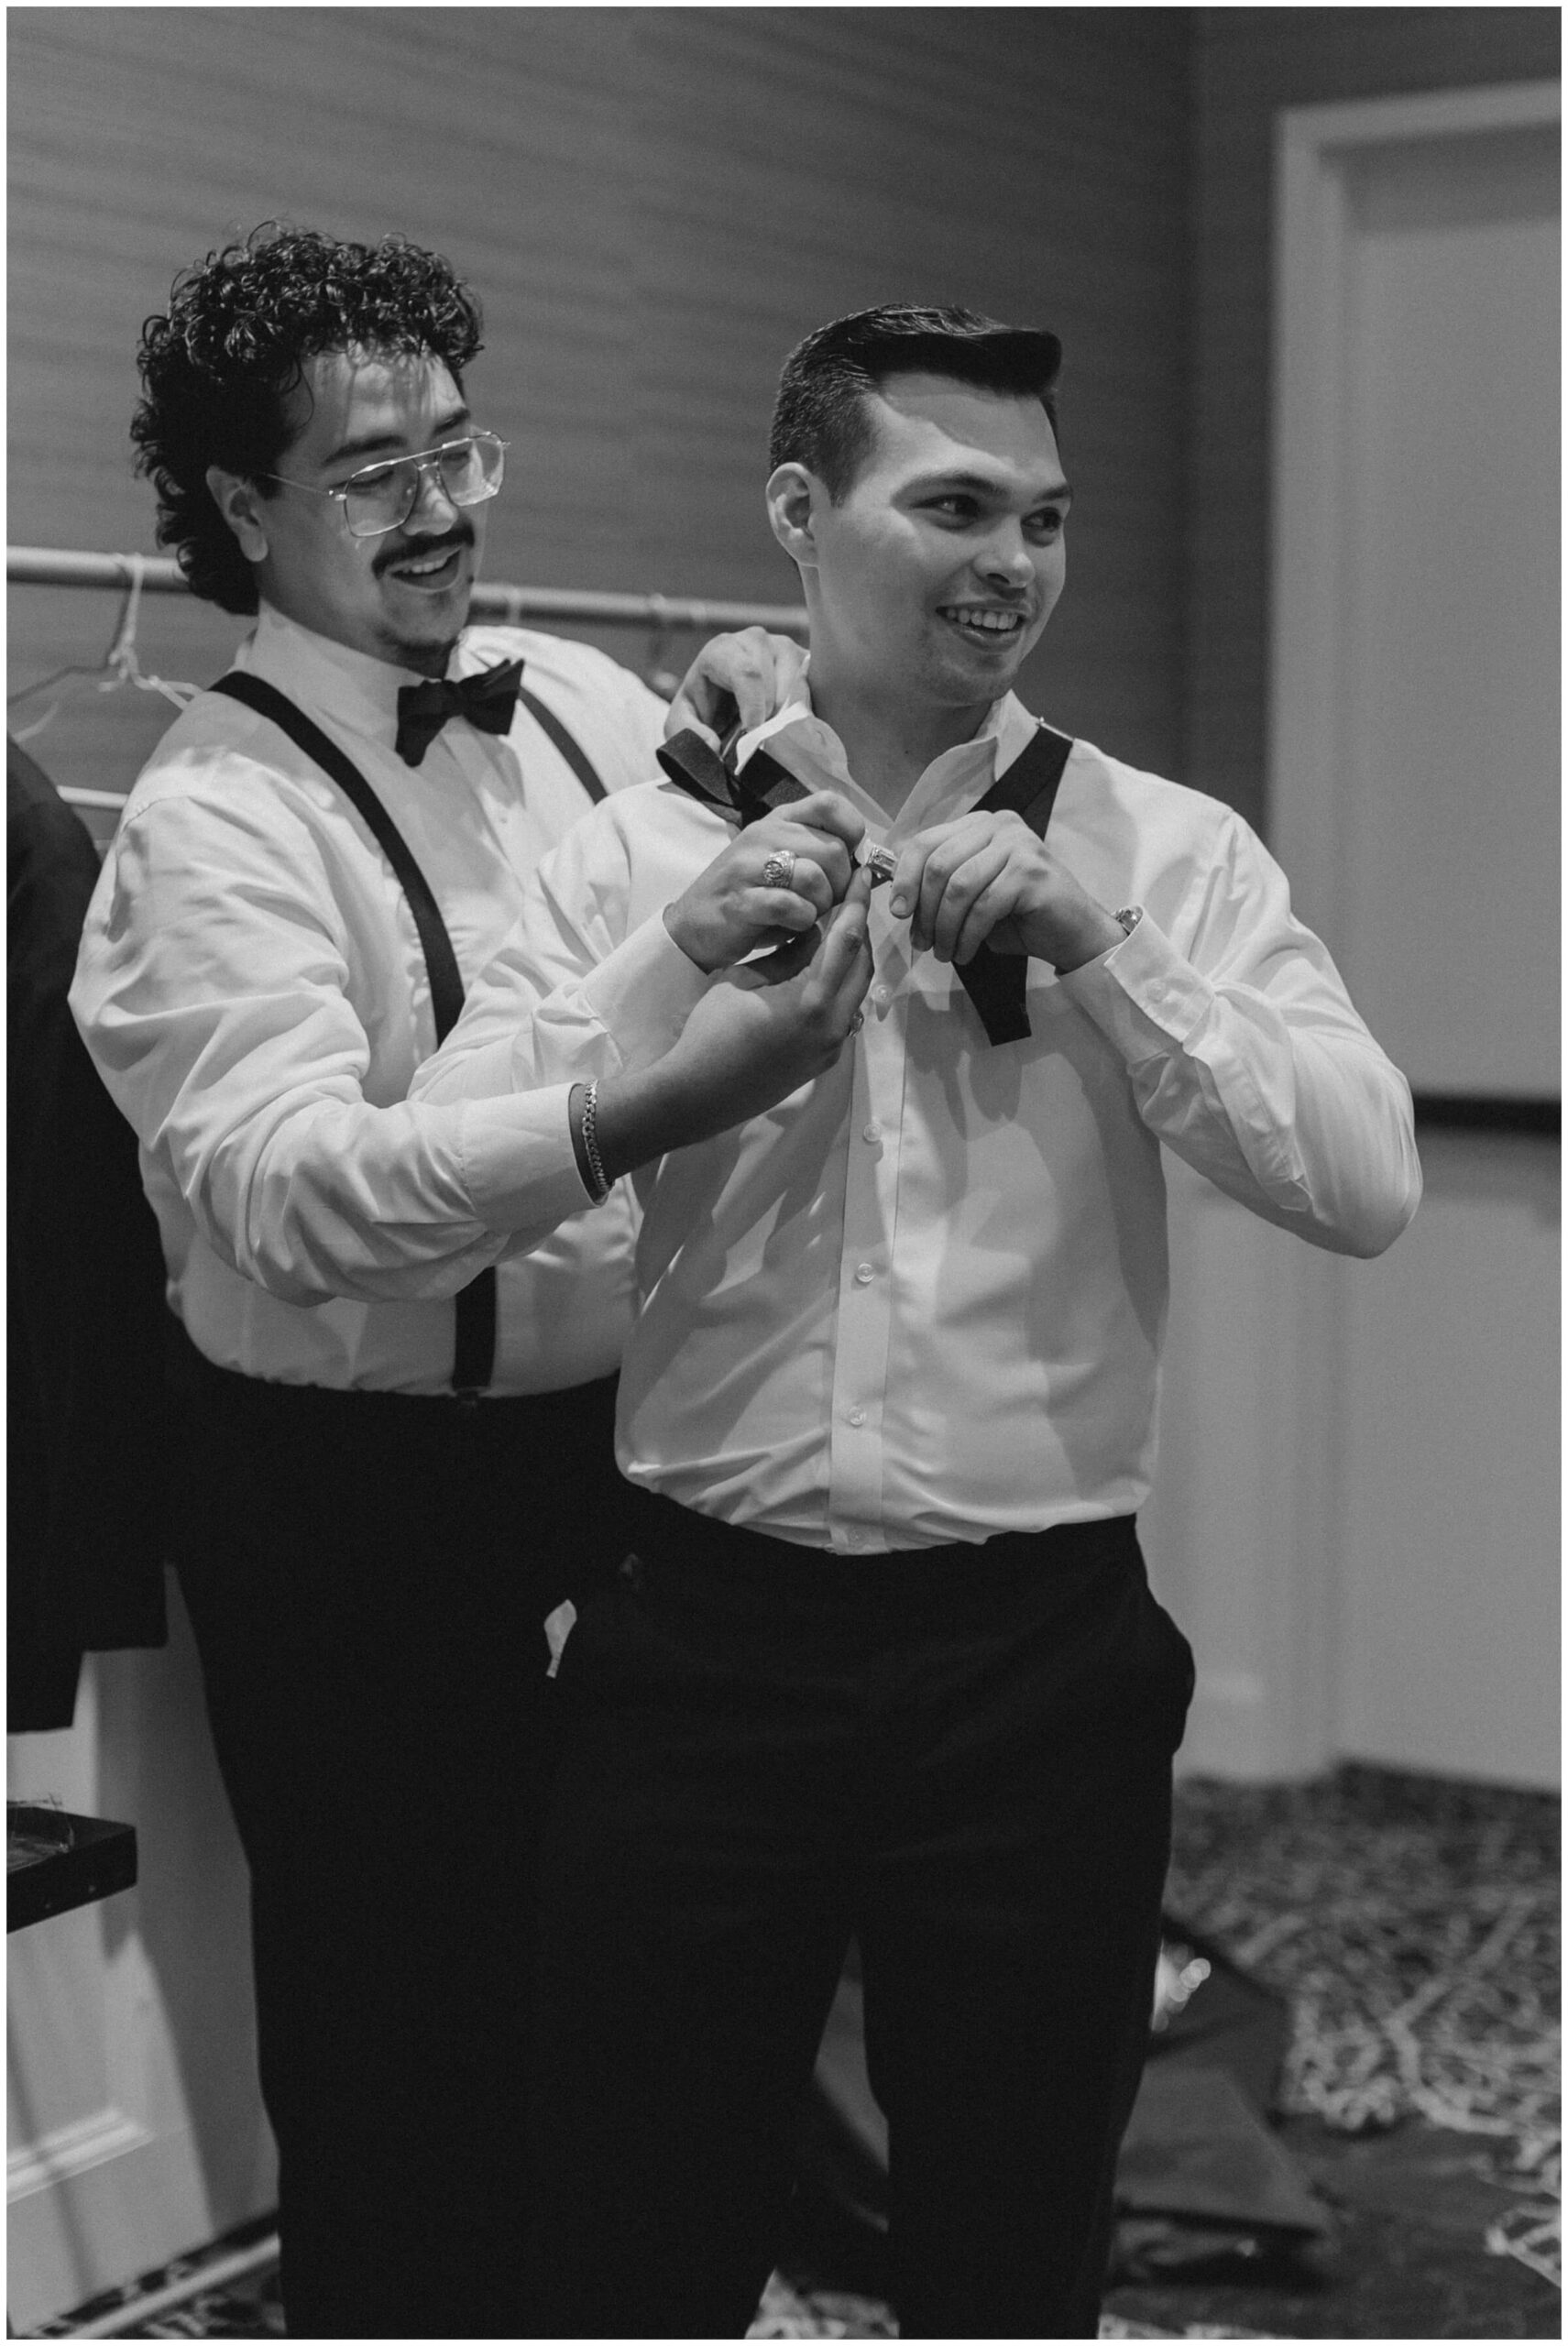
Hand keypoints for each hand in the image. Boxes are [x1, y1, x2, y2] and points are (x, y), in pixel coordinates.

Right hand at [593, 874, 874, 1177]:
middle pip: (861, 964)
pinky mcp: (825, 1059)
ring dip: (851, 957)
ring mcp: (832, 1047)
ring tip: (836, 927)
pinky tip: (823, 968)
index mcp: (812, 1001)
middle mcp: (833, 1026)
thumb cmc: (710, 1031)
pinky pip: (845, 1011)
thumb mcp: (744, 979)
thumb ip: (786, 954)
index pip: (846, 939)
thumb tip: (814, 932)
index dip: (854, 903)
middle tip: (848, 898)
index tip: (862, 874)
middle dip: (857, 928)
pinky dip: (841, 984)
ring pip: (856, 989)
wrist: (699, 1095)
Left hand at [664, 626, 809, 745]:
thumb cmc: (703, 708)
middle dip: (767, 717)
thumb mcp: (682, 722)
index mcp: (721, 649)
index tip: (753, 733)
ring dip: (785, 714)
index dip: (753, 708)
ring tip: (768, 725)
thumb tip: (711, 743)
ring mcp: (782, 645)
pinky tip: (786, 718)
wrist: (722, 701)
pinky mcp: (804, 658)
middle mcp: (754, 639)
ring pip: (796, 687)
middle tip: (757, 735)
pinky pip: (812, 687)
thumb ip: (687, 733)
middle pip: (772, 685)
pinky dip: (802, 709)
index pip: (746, 673)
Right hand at [664, 792, 865, 971]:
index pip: (829, 803)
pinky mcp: (739, 900)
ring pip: (813, 876)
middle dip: (840, 884)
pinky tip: (792, 926)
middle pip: (832, 849)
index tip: (850, 860)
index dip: (852, 831)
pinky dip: (800, 921)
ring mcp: (747, 866)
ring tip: (808, 915)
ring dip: (820, 905)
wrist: (693, 927)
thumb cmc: (751, 898)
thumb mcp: (784, 865)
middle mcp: (763, 835)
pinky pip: (788, 905)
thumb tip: (868, 868)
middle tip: (826, 902)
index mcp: (778, 821)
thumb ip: (821, 857)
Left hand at [887, 811, 1122, 971]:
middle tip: (922, 942)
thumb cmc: (1018, 916)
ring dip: (945, 927)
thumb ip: (940, 886)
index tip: (898, 911)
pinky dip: (967, 935)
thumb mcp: (970, 895)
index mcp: (979, 825)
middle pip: (939, 863)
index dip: (905, 877)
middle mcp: (999, 825)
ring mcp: (1019, 844)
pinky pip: (983, 906)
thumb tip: (899, 900)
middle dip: (924, 909)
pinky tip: (965, 952)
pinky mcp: (1031, 871)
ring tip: (944, 952)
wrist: (1072, 933)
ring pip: (959, 887)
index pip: (927, 841)